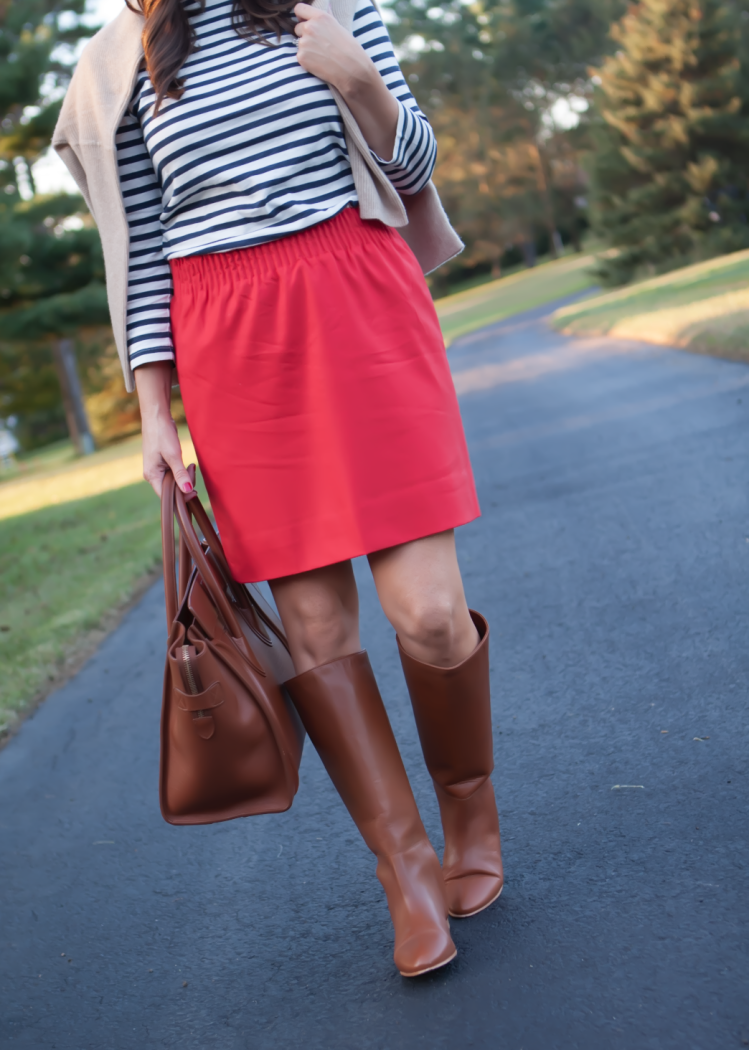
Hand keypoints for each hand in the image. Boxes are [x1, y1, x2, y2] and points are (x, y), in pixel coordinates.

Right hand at [135, 361, 195, 498]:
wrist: (157, 416)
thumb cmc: (162, 434)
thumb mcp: (173, 455)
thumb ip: (180, 474)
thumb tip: (187, 490)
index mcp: (152, 475)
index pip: (166, 496)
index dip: (181, 497)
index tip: (194, 491)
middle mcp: (153, 475)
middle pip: (171, 490)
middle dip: (185, 484)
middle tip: (192, 469)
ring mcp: (157, 470)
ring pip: (174, 482)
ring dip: (185, 477)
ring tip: (191, 465)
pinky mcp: (163, 464)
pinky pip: (174, 474)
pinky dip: (183, 471)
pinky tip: (188, 465)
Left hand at [294, 3, 373, 95]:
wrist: (352, 69)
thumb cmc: (350, 50)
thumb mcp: (338, 28)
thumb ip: (323, 23)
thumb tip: (318, 17)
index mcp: (320, 17)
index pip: (299, 9)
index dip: (300, 17)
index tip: (303, 22)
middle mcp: (310, 27)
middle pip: (298, 28)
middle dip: (304, 35)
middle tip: (318, 45)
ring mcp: (304, 42)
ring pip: (299, 44)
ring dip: (307, 49)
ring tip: (322, 56)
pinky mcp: (301, 56)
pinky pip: (300, 56)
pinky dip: (307, 61)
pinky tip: (320, 64)